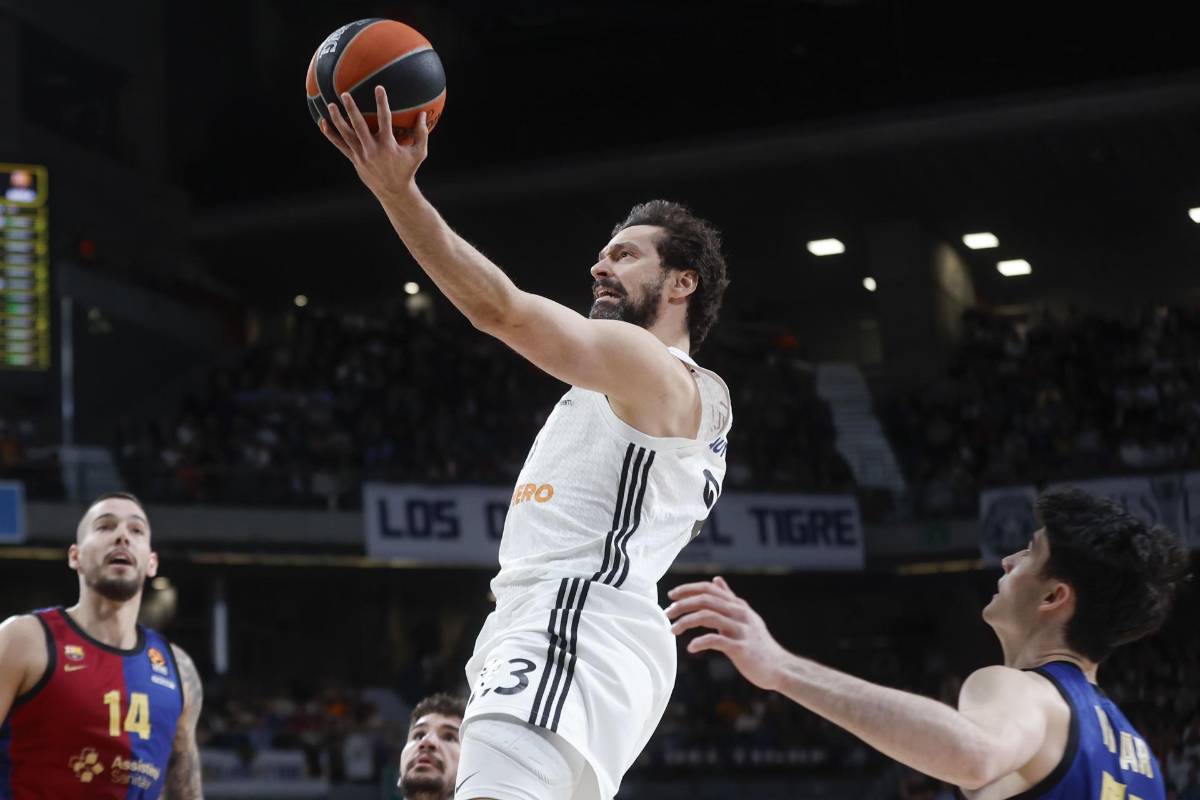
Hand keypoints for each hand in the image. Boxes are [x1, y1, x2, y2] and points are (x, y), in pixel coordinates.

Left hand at [320, 86, 427, 201]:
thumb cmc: (408, 169)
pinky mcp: (355, 159)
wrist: (394, 191)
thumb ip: (421, 133)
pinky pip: (340, 145)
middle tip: (345, 94)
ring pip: (346, 134)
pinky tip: (323, 124)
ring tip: (330, 105)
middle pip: (359, 126)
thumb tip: (424, 114)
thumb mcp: (419, 153)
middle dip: (352, 109)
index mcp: (388, 145)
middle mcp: (372, 149)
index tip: (379, 88)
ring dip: (337, 119)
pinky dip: (331, 135)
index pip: (384, 119)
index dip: (382, 103)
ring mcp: (361, 155)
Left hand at [666, 576, 789, 691]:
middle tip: (667, 613)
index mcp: (738, 605)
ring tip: (672, 630)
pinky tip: (691, 648)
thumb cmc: (758, 643)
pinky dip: (700, 642)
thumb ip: (730, 598)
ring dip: (686, 622)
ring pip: (708, 617)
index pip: (709, 588)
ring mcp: (741, 630)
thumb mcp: (745, 616)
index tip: (671, 595)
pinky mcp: (741, 648)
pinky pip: (716, 640)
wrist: (779, 667)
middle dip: (683, 604)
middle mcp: (740, 613)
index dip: (688, 589)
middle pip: (705, 600)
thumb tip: (717, 579)